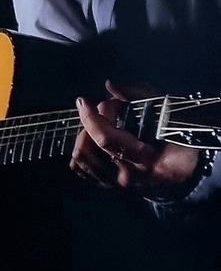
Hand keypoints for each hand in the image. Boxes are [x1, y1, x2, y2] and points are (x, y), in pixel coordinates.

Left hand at [72, 82, 203, 194]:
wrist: (189, 172)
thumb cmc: (182, 139)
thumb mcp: (168, 112)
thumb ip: (138, 96)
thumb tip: (109, 85)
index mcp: (146, 159)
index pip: (105, 139)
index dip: (90, 118)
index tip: (84, 101)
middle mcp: (127, 176)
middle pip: (87, 148)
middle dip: (89, 123)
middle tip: (104, 111)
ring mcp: (116, 184)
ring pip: (80, 158)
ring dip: (84, 135)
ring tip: (98, 123)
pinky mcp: (108, 185)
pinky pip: (81, 167)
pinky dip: (82, 149)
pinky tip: (91, 138)